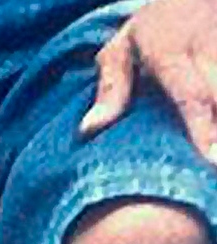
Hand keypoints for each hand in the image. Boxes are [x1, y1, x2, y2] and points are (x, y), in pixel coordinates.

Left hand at [83, 0, 216, 157]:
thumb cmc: (154, 25)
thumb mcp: (123, 47)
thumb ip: (111, 88)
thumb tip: (89, 129)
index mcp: (173, 54)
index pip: (190, 95)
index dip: (203, 128)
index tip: (211, 159)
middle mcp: (209, 51)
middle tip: (215, 168)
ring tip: (213, 165)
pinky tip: (215, 143)